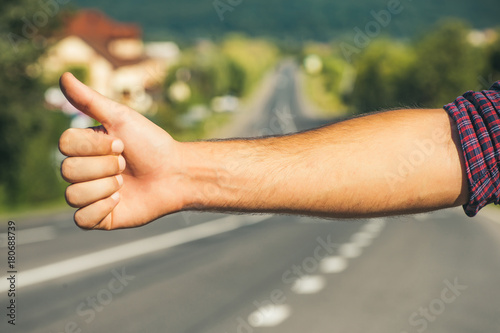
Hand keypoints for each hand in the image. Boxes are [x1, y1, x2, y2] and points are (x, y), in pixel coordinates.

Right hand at [59, 73, 186, 229]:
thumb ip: (90, 101)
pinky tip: (120, 200)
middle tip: (126, 164)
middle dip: (104, 166)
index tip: (121, 143)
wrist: (176, 174)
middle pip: (68, 171)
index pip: (65, 144)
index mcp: (84, 147)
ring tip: (125, 183)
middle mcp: (82, 171)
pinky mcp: (99, 218)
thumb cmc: (151, 144)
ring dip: (105, 187)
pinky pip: (81, 219)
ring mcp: (89, 195)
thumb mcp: (121, 118)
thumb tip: (63, 75)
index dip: (94, 145)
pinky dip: (101, 209)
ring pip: (73, 195)